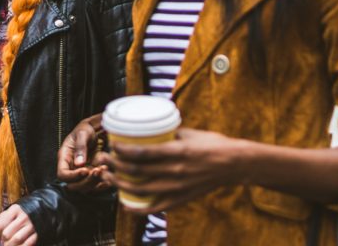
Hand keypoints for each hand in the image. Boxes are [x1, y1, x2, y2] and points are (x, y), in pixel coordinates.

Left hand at [0, 205, 36, 245]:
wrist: (41, 210)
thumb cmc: (22, 212)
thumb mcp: (9, 213)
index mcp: (14, 210)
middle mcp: (23, 217)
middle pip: (7, 233)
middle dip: (3, 240)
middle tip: (2, 242)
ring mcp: (31, 225)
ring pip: (17, 239)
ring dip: (10, 245)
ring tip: (8, 244)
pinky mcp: (37, 233)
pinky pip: (27, 243)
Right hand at [57, 114, 111, 192]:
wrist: (94, 130)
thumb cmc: (85, 129)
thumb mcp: (82, 134)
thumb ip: (80, 147)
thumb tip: (79, 164)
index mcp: (64, 158)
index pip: (62, 175)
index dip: (72, 176)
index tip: (85, 170)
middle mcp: (71, 168)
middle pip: (73, 185)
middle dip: (86, 181)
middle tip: (97, 170)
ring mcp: (80, 173)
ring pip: (84, 187)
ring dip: (95, 182)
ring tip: (104, 169)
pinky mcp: (90, 175)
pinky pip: (94, 186)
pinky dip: (101, 185)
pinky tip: (108, 178)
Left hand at [100, 128, 248, 213]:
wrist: (234, 165)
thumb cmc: (213, 145)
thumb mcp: (189, 133)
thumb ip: (168, 133)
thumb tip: (148, 130)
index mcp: (177, 152)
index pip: (142, 153)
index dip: (122, 150)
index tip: (112, 145)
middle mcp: (175, 172)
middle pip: (136, 171)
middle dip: (115, 165)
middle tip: (103, 158)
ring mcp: (177, 188)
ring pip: (140, 189)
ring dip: (119, 184)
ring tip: (108, 176)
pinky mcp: (179, 199)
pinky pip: (154, 207)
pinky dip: (136, 208)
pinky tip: (124, 203)